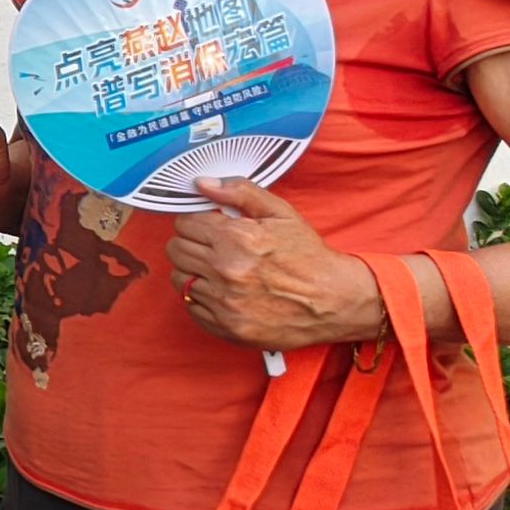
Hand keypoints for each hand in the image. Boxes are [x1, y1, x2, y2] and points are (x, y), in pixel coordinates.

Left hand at [165, 180, 387, 350]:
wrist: (333, 301)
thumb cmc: (308, 256)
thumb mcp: (281, 213)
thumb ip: (240, 192)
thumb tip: (203, 183)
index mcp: (237, 238)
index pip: (185, 223)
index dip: (196, 222)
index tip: (208, 227)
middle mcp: (226, 271)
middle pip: (176, 250)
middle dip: (190, 243)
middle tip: (211, 246)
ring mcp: (223, 302)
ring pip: (179, 278)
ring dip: (193, 271)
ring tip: (218, 270)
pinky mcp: (225, 326)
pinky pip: (190, 306)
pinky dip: (201, 297)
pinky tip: (223, 291)